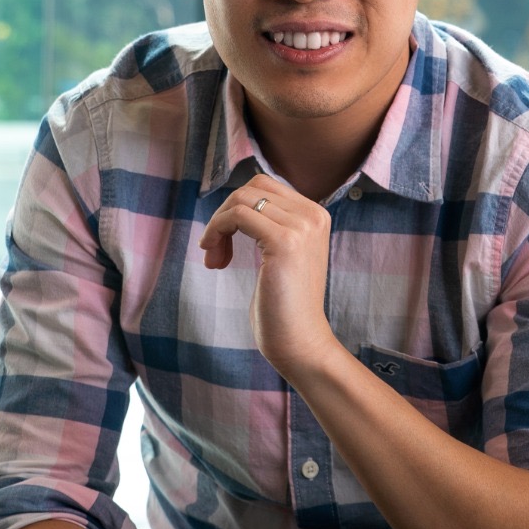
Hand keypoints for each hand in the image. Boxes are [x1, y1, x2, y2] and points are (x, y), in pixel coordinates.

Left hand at [198, 174, 337, 377]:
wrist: (300, 342)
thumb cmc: (284, 305)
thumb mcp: (280, 254)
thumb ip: (270, 224)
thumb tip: (236, 200)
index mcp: (315, 215)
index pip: (264, 186)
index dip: (236, 208)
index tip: (225, 241)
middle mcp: (313, 215)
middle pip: (252, 187)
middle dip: (224, 213)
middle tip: (214, 250)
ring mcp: (301, 227)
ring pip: (241, 200)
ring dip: (217, 226)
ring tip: (214, 257)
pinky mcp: (285, 242)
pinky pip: (237, 216)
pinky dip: (217, 231)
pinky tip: (215, 258)